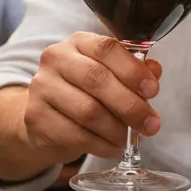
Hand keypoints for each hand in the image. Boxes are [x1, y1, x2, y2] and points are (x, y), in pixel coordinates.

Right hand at [24, 32, 163, 163]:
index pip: (107, 48)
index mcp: (79, 42)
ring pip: (88, 111)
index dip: (133, 70)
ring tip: (129, 139)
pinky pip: (76, 135)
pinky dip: (101, 145)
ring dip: (116, 130)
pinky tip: (112, 147)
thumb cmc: (85, 92)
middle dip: (130, 105)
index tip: (153, 91)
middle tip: (150, 124)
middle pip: (97, 79)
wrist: (47, 117)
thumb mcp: (111, 76)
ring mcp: (42, 87)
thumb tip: (154, 72)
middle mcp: (56, 59)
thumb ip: (134, 72)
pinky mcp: (35, 116)